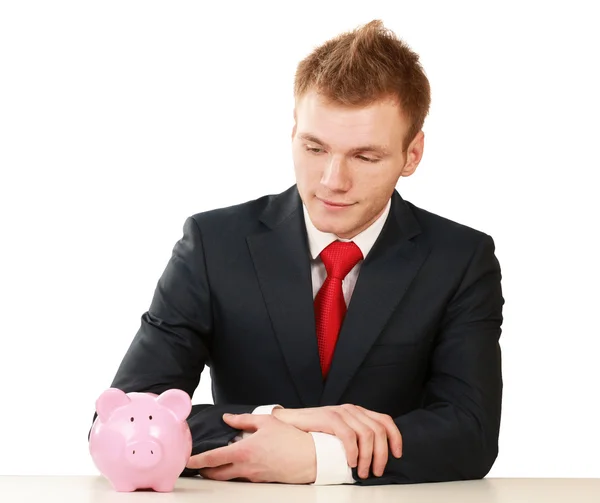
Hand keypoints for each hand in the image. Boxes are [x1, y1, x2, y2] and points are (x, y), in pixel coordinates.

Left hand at [186, 413, 315, 483]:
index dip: (198, 461)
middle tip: (197, 465)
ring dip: (219, 472)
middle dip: (204, 471)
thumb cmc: (290, 438)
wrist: (310, 457)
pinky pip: (243, 477)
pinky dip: (235, 471)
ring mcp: (253, 476)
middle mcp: (246, 467)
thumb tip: (228, 419)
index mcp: (244, 451)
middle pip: (217, 474)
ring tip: (213, 464)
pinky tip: (238, 462)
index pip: (214, 458)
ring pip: (229, 477)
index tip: (188, 461)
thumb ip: (243, 420)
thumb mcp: (266, 421)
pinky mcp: (261, 480)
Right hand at [273, 404, 401, 478]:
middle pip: (378, 431)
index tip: (397, 455)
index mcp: (357, 412)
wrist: (290, 422)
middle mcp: (352, 409)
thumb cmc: (315, 430)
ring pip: (367, 435)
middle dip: (381, 455)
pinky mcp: (330, 417)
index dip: (395, 437)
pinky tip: (350, 463)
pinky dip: (353, 452)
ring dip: (368, 457)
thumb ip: (355, 434)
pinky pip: (349, 436)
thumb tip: (373, 455)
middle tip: (375, 472)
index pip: (385, 420)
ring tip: (362, 472)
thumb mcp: (340, 429)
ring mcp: (341, 412)